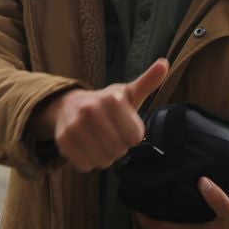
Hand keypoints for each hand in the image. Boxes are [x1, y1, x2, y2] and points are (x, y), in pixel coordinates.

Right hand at [36, 58, 167, 172]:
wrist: (69, 106)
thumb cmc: (106, 104)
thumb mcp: (128, 93)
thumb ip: (148, 82)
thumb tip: (164, 64)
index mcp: (112, 99)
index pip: (135, 137)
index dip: (132, 136)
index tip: (125, 127)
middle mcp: (91, 110)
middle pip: (120, 150)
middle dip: (119, 147)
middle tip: (112, 136)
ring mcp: (75, 125)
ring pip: (103, 160)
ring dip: (105, 157)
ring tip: (100, 142)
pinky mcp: (63, 140)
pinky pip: (85, 165)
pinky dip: (89, 162)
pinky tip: (87, 147)